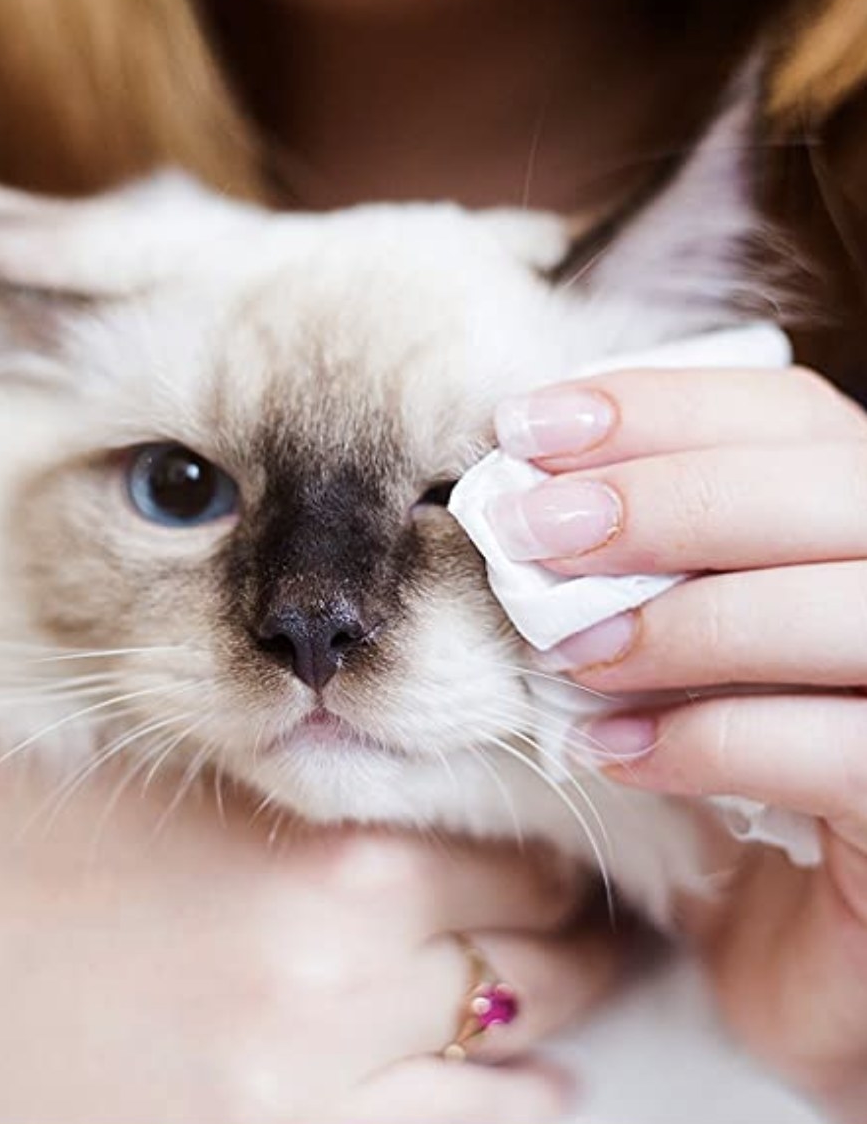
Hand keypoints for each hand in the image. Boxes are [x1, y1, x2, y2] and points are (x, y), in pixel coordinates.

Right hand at [0, 716, 616, 1123]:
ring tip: (566, 995)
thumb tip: (410, 764)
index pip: (524, 850)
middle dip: (569, 928)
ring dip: (548, 1025)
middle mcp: (342, 984)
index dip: (553, 840)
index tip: (564, 835)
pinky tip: (511, 1089)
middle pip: (541, 954)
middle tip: (584, 909)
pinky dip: (495, 1111)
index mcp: (327, 853)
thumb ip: (304, 764)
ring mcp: (307, 1100)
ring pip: (516, 1067)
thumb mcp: (169, 763)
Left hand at [490, 365, 866, 1119]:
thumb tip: (529, 499)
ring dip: (679, 624)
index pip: (788, 413)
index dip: (657, 407)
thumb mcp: (693, 649)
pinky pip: (837, 751)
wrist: (819, 952)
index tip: (526, 427)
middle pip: (824, 489)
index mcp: (866, 520)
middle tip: (529, 533)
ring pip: (841, 611)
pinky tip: (612, 751)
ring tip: (568, 656)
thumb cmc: (744, 775)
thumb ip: (650, 567)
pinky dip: (705, 741)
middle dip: (660, 501)